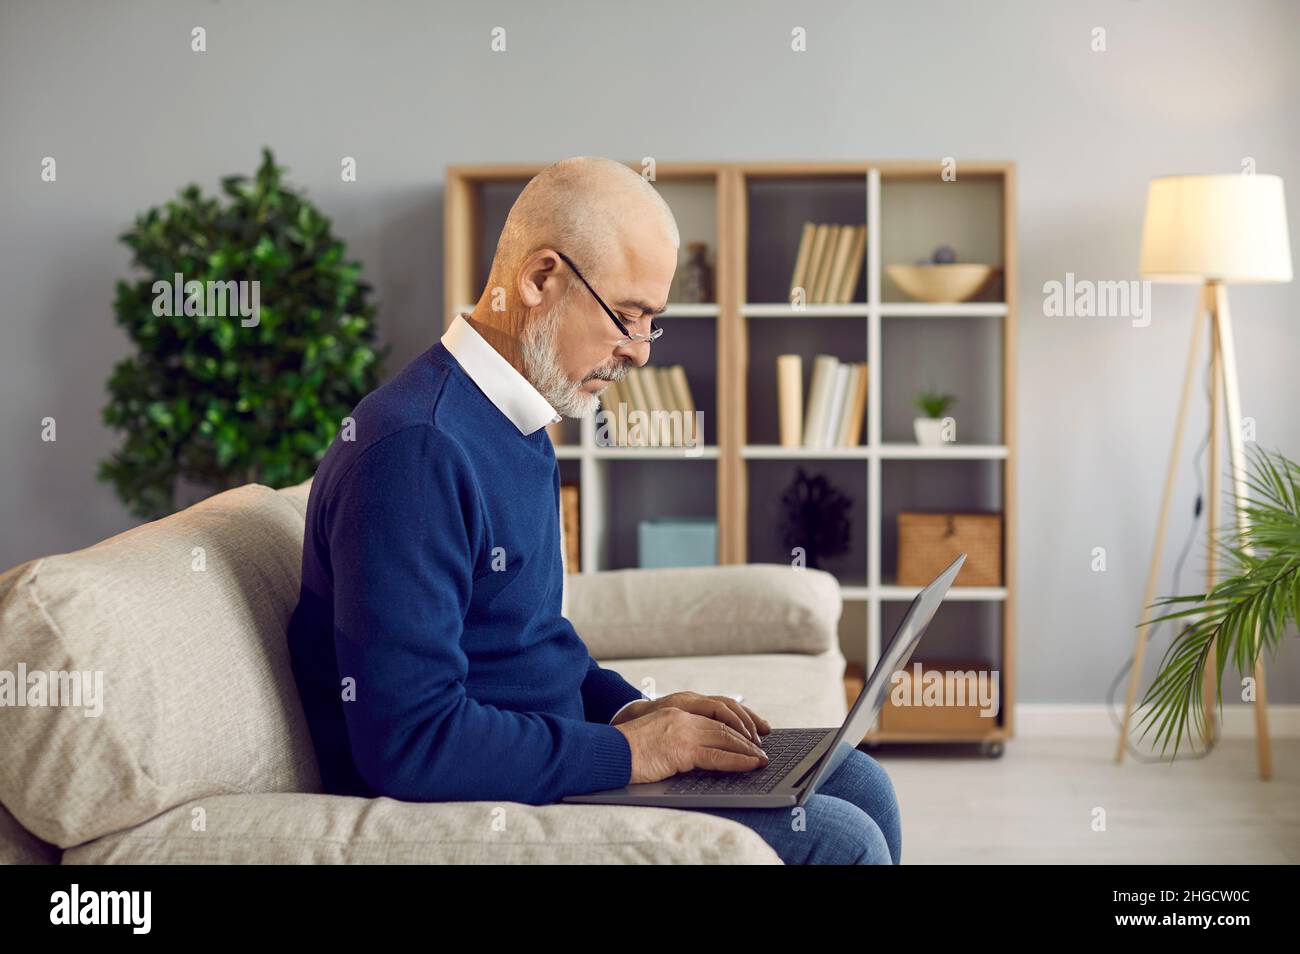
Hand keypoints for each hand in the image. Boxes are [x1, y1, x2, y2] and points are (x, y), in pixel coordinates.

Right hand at [612, 706, 769, 783]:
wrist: (606, 751)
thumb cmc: (626, 748)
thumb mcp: (656, 733)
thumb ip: (676, 733)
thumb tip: (696, 750)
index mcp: (676, 708)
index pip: (716, 709)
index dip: (738, 720)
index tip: (753, 730)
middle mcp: (682, 714)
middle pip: (725, 721)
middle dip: (747, 735)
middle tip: (762, 748)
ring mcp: (682, 730)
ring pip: (725, 737)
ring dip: (747, 749)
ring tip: (761, 759)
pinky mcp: (681, 748)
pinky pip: (717, 755)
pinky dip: (737, 761)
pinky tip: (749, 765)